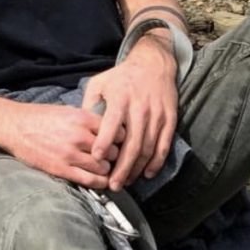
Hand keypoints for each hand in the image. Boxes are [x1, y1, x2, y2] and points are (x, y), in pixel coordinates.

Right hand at [0, 103, 120, 188]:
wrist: (13, 126)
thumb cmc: (38, 117)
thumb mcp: (66, 110)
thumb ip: (87, 120)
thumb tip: (107, 130)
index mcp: (81, 118)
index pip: (115, 132)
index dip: (119, 139)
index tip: (117, 143)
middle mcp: (79, 135)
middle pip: (112, 151)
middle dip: (113, 156)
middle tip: (110, 158)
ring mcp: (70, 154)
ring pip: (104, 168)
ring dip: (106, 170)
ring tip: (103, 169)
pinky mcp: (62, 169)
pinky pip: (90, 181)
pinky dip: (99, 183)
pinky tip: (99, 181)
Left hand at [82, 35, 177, 190]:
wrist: (153, 64)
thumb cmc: (121, 76)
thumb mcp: (99, 83)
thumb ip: (90, 103)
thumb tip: (80, 126)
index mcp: (120, 98)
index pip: (111, 124)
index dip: (105, 142)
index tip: (97, 159)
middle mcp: (139, 108)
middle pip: (132, 143)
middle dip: (122, 167)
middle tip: (113, 185)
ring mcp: (156, 115)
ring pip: (147, 148)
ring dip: (137, 169)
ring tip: (126, 182)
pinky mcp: (169, 120)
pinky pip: (163, 146)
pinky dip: (156, 163)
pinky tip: (147, 174)